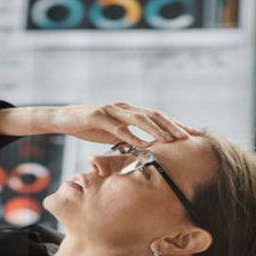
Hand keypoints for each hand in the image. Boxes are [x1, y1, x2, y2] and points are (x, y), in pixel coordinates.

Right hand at [44, 102, 200, 146]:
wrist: (64, 118)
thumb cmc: (89, 127)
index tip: (191, 134)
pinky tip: (143, 144)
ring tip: (169, 140)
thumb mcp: (112, 133)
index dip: (175, 125)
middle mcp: (124, 107)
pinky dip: (132, 136)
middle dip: (172, 126)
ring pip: (139, 118)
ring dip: (156, 130)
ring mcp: (111, 110)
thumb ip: (129, 137)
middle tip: (187, 138)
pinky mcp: (98, 116)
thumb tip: (145, 148)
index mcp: (129, 110)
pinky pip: (118, 127)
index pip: (157, 117)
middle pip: (153, 115)